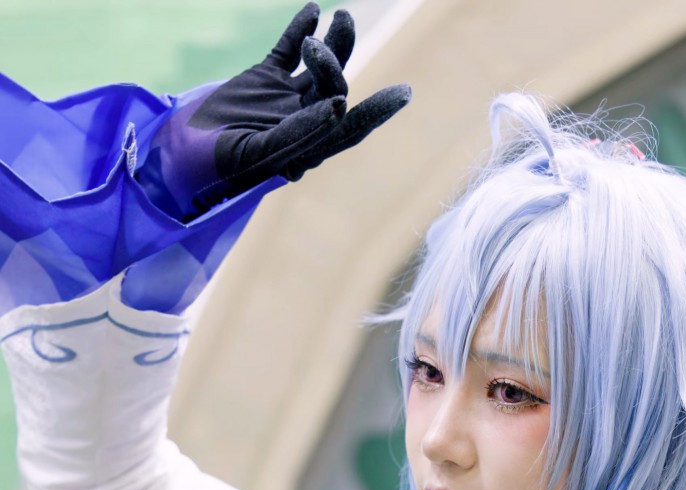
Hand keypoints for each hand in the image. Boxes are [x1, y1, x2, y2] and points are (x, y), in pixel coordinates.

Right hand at [137, 3, 410, 220]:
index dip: (377, 112)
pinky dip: (300, 29)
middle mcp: (300, 123)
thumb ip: (295, 135)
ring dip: (335, 43)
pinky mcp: (262, 79)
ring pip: (320, 66)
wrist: (173, 158)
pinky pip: (287, 49)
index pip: (349, 128)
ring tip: (342, 16)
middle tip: (315, 50)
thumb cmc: (211, 169)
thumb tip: (338, 108)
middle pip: (335, 88)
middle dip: (333, 63)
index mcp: (304, 149)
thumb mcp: (253, 154)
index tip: (403, 94)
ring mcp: (282, 99)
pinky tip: (314, 10)